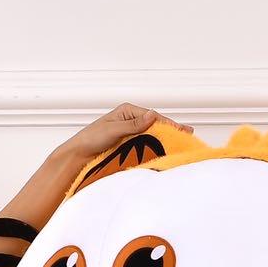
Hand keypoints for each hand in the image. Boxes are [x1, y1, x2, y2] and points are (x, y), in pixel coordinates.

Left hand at [58, 103, 193, 162]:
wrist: (79, 155)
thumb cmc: (91, 139)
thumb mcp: (113, 130)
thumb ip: (134, 124)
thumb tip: (152, 115)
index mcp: (128, 111)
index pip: (153, 117)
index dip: (169, 124)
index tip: (182, 131)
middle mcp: (131, 119)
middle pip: (156, 124)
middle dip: (171, 130)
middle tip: (188, 136)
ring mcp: (131, 131)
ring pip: (153, 134)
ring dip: (166, 138)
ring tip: (182, 142)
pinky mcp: (129, 143)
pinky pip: (146, 143)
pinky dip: (156, 146)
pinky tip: (165, 150)